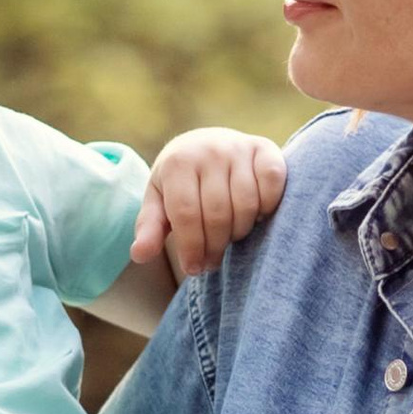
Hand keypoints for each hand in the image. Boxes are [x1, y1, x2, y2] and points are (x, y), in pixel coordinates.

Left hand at [132, 127, 286, 277]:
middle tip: (212, 260)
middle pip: (218, 214)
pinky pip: (273, 184)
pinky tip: (255, 215)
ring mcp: (239, 147)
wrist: (204, 145)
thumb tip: (139, 255)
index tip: (194, 268)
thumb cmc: (179, 183)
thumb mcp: (158, 202)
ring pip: (247, 205)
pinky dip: (267, 206)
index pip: (187, 215)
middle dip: (215, 246)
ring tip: (229, 237)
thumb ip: (149, 228)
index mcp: (177, 163)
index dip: (191, 247)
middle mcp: (209, 150)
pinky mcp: (265, 148)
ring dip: (240, 231)